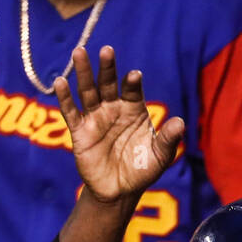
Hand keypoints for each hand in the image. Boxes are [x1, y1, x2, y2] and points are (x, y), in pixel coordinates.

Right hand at [55, 46, 185, 203]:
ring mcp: (95, 118)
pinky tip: (60, 82)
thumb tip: (180, 122)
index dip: (132, 83)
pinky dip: (64, 98)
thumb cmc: (142, 170)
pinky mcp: (80, 132)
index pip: (131, 90)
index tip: (134, 76)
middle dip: (107, 67)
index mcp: (133, 109)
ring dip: (83, 72)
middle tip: (107, 50)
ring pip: (87, 91)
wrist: (120, 191)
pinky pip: (71, 112)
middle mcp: (113, 109)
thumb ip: (168, 139)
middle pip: (108, 83)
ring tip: (79, 52)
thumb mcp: (160, 156)